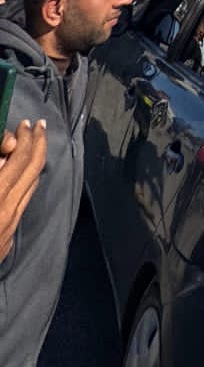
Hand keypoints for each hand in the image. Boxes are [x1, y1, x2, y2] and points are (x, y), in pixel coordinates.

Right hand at [0, 120, 47, 260]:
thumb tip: (3, 156)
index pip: (20, 157)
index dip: (24, 136)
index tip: (23, 124)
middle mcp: (6, 212)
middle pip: (34, 169)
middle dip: (38, 143)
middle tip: (37, 126)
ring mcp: (8, 228)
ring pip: (32, 187)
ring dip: (33, 162)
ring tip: (30, 144)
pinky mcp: (5, 242)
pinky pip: (22, 204)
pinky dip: (24, 184)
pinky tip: (16, 177)